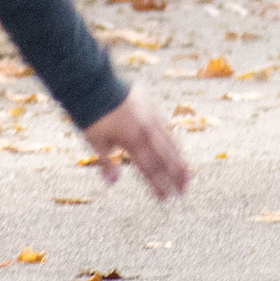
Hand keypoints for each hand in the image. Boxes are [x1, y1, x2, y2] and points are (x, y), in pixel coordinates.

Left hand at [80, 85, 190, 201]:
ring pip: (170, 142)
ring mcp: (151, 117)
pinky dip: (173, 142)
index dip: (158, 184)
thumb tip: (113, 183)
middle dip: (175, 175)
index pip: (149, 168)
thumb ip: (106, 162)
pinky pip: (166, 128)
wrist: (94, 83)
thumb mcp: (95, 141)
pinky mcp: (151, 106)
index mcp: (132, 140)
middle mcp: (146, 130)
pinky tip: (176, 149)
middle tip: (184, 190)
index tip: (165, 198)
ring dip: (179, 160)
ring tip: (187, 174)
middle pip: (166, 157)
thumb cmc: (92, 114)